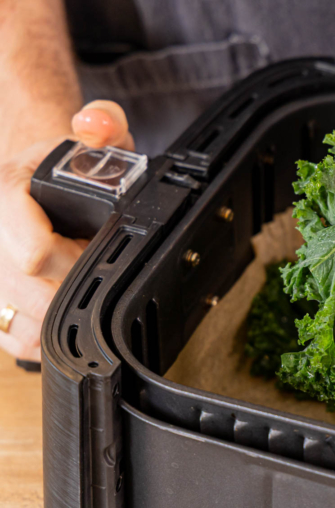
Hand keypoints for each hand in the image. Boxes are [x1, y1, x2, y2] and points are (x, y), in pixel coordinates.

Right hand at [0, 100, 131, 359]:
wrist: (39, 179)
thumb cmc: (69, 163)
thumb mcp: (96, 135)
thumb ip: (103, 122)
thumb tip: (96, 125)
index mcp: (6, 193)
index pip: (33, 253)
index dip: (74, 257)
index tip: (94, 248)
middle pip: (35, 294)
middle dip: (76, 286)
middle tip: (97, 266)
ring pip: (23, 321)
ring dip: (61, 313)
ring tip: (80, 282)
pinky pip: (16, 337)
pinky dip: (44, 333)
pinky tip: (62, 309)